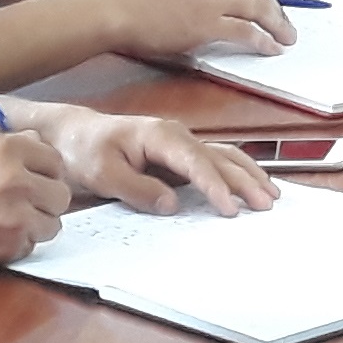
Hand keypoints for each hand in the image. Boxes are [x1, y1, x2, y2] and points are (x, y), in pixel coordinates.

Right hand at [0, 129, 74, 269]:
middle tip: (25, 207)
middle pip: (61, 194)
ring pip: (53, 223)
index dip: (47, 175)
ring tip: (11, 224)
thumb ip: (10, 145)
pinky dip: (19, 245)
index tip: (36, 183)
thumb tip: (40, 142)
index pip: (56, 162)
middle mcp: (17, 178)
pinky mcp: (11, 243)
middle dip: (45, 202)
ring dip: (36, 226)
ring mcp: (16, 213)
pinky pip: (33, 244)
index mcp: (8, 149)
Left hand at [42, 111, 274, 216]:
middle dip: (245, 181)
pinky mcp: (178, 154)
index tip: (229, 208)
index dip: (215, 185)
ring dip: (248, 174)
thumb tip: (172, 204)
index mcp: (160, 136)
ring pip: (223, 156)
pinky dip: (236, 170)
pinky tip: (250, 180)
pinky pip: (214, 160)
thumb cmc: (84, 149)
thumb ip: (138, 188)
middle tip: (266, 204)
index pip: (196, 162)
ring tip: (270, 193)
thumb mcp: (102, 172)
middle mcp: (177, 136)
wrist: (71, 134)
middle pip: (219, 158)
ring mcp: (180, 143)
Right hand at [102, 0, 295, 57]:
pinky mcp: (208, 23)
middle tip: (288, 24)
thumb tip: (219, 3)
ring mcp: (214, 0)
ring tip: (287, 37)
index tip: (276, 2)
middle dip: (280, 8)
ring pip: (261, 9)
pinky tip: (270, 47)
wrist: (119, 7)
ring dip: (279, 25)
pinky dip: (264, 40)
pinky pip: (247, 31)